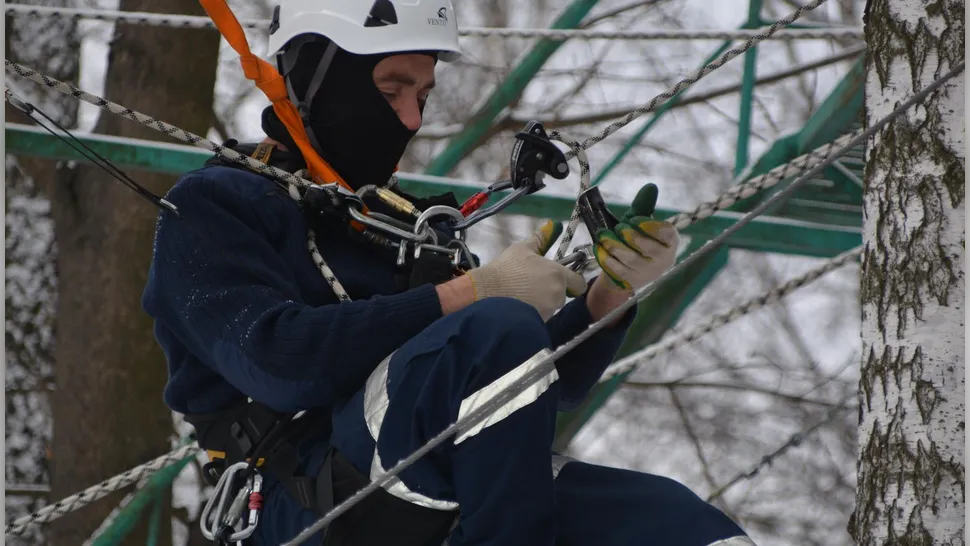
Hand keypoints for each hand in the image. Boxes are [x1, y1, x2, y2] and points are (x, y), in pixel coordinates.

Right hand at [465, 220, 587, 320]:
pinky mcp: (538, 321)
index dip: (572, 282)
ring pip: (551, 306)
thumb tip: (553, 225)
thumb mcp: (521, 249)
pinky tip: (519, 307)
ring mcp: (549, 309)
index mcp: (557, 273)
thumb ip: (540, 239)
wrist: (487, 294)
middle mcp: (558, 292)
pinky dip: (533, 313)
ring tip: (522, 297)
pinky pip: (540, 316)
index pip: (578, 283)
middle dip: (552, 292)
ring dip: (542, 302)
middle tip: (532, 286)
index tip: (560, 280)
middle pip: (563, 294)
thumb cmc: (506, 269)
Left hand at [590, 183, 678, 309]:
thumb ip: (644, 206)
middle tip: (619, 227)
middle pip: (647, 247)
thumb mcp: (641, 222)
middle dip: (630, 235)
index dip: (649, 226)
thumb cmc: (639, 240)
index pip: (666, 233)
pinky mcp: (631, 281)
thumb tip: (650, 186)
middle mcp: (663, 259)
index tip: (633, 219)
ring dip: (614, 245)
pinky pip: (618, 269)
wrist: (631, 270)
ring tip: (602, 235)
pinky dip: (606, 257)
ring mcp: (647, 272)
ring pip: (630, 259)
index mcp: (670, 241)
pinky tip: (599, 247)